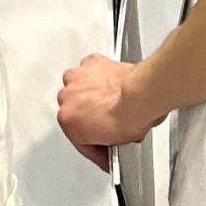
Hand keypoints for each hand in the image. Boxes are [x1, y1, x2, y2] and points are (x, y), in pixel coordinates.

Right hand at [57, 53, 162, 168]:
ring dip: (89, 92)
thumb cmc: (127, 119)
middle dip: (88, 114)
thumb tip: (106, 135)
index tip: (102, 142)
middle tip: (106, 119)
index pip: (77, 136)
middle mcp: (66, 96)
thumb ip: (99, 138)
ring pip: (78, 86)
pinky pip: (91, 69)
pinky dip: (99, 75)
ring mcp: (78, 76)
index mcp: (67, 118)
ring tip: (109, 99)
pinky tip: (111, 83)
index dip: (92, 143)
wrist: (139, 97)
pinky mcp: (91, 62)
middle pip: (74, 108)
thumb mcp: (111, 144)